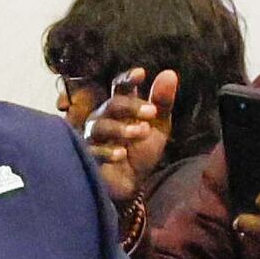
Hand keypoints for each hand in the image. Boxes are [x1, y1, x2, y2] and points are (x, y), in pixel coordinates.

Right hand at [83, 68, 175, 201]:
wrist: (132, 185)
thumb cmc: (141, 151)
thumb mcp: (158, 126)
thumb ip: (162, 102)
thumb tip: (169, 73)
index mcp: (121, 108)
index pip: (120, 87)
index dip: (128, 79)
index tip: (141, 74)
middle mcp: (104, 118)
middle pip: (112, 104)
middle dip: (131, 106)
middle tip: (152, 112)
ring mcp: (94, 138)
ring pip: (100, 126)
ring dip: (121, 128)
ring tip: (142, 132)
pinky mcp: (90, 158)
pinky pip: (93, 151)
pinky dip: (107, 151)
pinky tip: (121, 154)